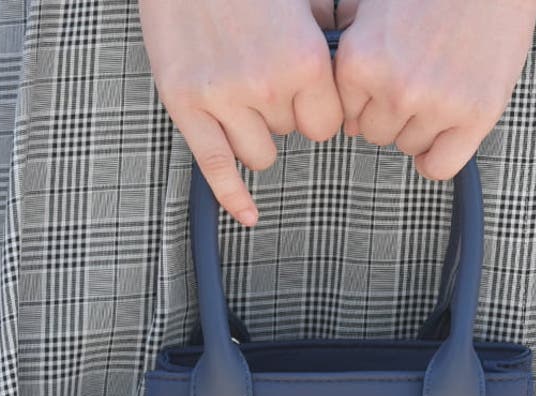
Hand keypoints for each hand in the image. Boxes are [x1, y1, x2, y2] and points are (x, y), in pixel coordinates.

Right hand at [139, 0, 342, 225]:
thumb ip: (328, 39)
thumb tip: (350, 71)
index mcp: (303, 60)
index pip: (326, 126)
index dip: (317, 113)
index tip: (306, 97)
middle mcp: (266, 86)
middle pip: (291, 136)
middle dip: (282, 114)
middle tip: (263, 71)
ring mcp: (223, 98)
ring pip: (259, 155)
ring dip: (255, 135)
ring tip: (241, 95)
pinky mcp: (185, 104)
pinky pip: (215, 168)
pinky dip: (232, 196)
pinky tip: (248, 215)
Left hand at [334, 0, 535, 179]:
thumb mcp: (375, 7)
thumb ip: (354, 52)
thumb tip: (346, 113)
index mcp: (361, 60)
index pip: (349, 115)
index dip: (369, 102)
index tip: (387, 86)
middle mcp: (395, 88)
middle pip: (377, 134)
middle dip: (393, 113)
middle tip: (419, 81)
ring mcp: (436, 105)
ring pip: (409, 146)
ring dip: (420, 128)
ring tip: (440, 89)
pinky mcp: (474, 116)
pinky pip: (438, 166)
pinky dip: (437, 159)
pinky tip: (443, 138)